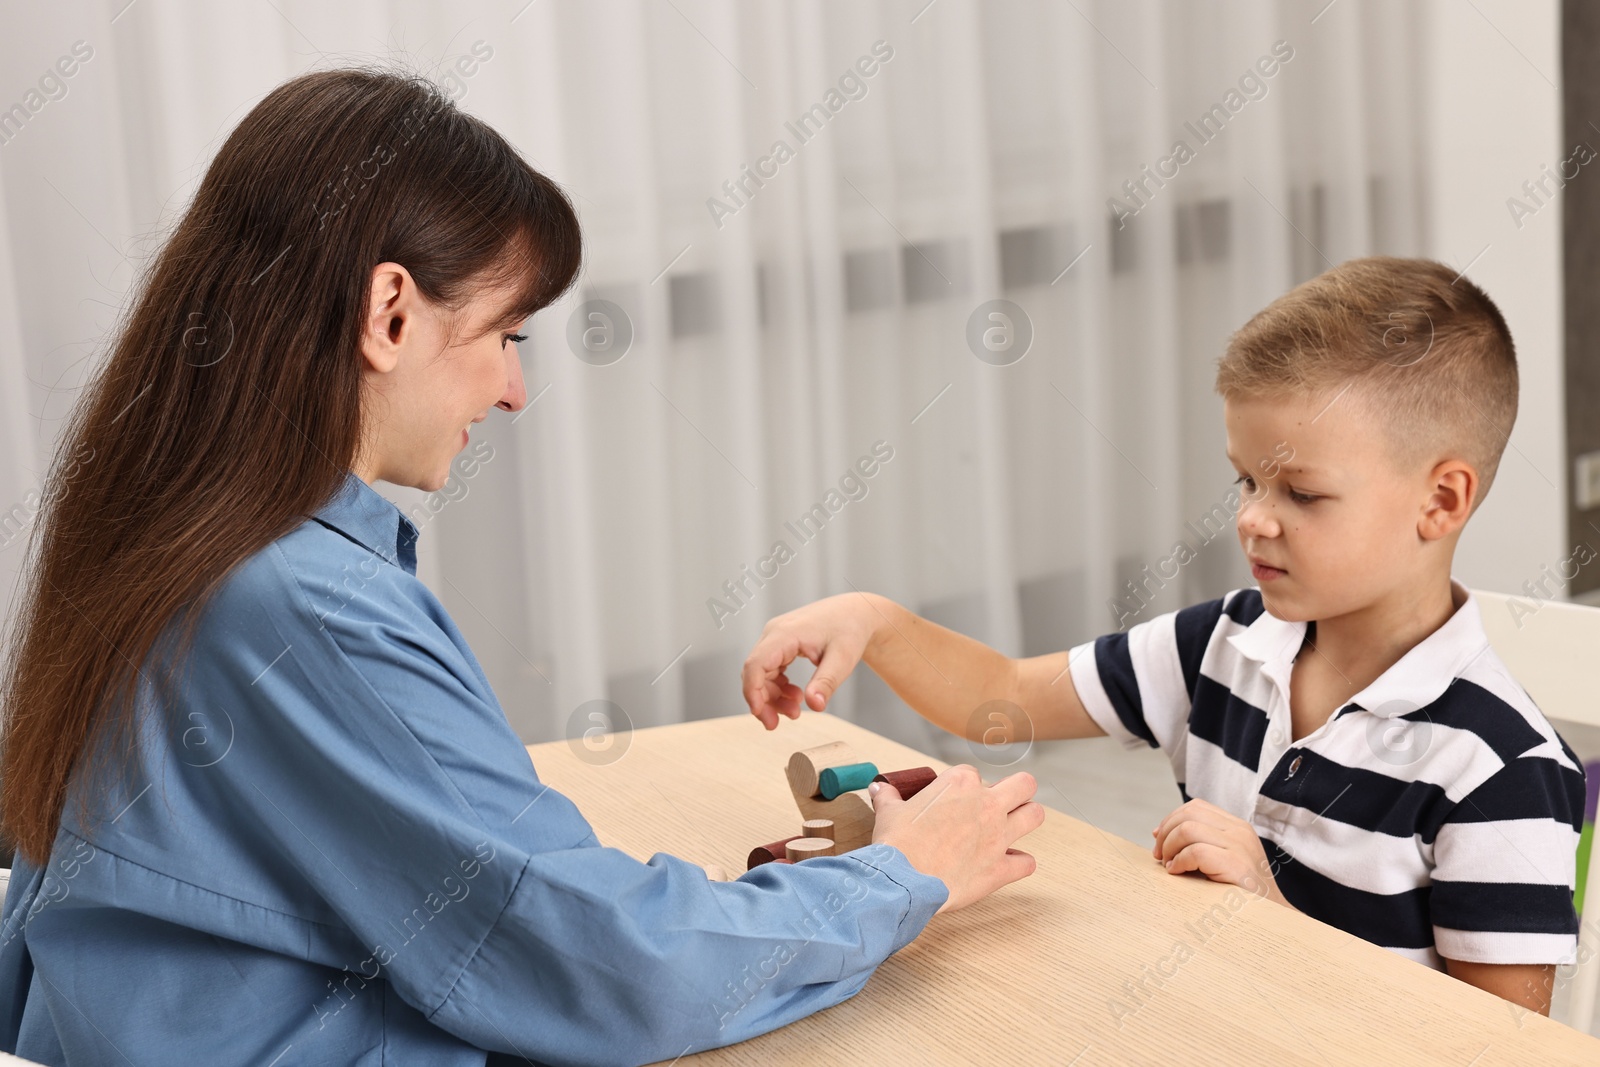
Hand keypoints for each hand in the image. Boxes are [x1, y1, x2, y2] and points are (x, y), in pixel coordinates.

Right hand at [741, 593, 881, 728]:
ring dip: (772, 696)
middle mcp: (774, 633)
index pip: (756, 664)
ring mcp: (776, 638)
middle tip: (775, 725)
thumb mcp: (843, 659)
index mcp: (785, 633)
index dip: (752, 691)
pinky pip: (770, 669)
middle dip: (763, 701)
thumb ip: (826, 682)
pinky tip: (795, 697)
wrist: (856, 612)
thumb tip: (814, 707)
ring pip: (761, 673)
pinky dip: (778, 687)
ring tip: (796, 711)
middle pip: (755, 672)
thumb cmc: (850, 629)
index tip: (759, 714)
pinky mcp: (781, 644)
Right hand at [869, 765, 1044, 913]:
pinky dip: (1019, 863)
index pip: (972, 774)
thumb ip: (888, 797)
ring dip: (1027, 818)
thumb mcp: (888, 813)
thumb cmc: (896, 844)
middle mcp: (987, 804)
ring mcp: (998, 836)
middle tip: (1003, 802)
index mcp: (960, 784)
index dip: (964, 787)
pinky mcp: (1001, 868)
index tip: (954, 800)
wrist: (903, 881)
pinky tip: (1008, 864)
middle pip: (1023, 784)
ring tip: (1014, 825)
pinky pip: (1027, 863)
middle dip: (1018, 790)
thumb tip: (878, 789)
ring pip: (1035, 815)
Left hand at [1151, 798, 1289, 906]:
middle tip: (1160, 856)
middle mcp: (1239, 831)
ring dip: (1170, 847)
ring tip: (1169, 865)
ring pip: (1188, 829)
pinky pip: (1196, 852)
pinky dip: (1179, 862)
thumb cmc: (1240, 893)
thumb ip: (1199, 843)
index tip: (1159, 839)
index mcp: (1236, 827)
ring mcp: (1240, 846)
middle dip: (1166, 833)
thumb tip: (1158, 834)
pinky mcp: (1237, 865)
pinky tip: (1178, 872)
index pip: (1196, 807)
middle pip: (1188, 814)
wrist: (1273, 919)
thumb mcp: (1221, 860)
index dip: (1171, 820)